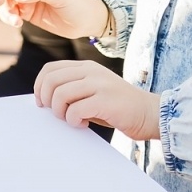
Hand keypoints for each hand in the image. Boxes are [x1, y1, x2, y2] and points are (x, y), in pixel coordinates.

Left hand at [36, 60, 161, 138]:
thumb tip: (43, 99)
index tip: (41, 102)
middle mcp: (92, 72)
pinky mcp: (106, 100)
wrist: (151, 114)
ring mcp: (100, 84)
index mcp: (86, 67)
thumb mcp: (92, 92)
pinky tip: (82, 124)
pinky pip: (75, 110)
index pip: (50, 69)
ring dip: (60, 112)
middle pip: (51, 80)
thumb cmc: (116, 107)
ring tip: (71, 119)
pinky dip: (73, 120)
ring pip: (60, 94)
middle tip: (56, 114)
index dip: (40, 86)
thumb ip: (72, 90)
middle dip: (47, 100)